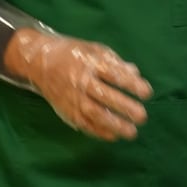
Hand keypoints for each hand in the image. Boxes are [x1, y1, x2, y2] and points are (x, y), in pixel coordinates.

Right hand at [8, 28, 151, 139]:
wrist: (39, 62)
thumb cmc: (74, 54)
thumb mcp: (95, 50)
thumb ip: (116, 62)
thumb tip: (135, 73)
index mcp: (90, 63)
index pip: (114, 74)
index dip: (131, 84)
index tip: (147, 93)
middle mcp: (81, 81)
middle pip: (104, 96)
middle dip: (124, 107)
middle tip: (142, 117)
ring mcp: (72, 97)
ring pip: (94, 113)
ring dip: (114, 125)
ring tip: (132, 132)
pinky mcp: (65, 110)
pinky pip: (83, 123)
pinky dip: (98, 131)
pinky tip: (113, 136)